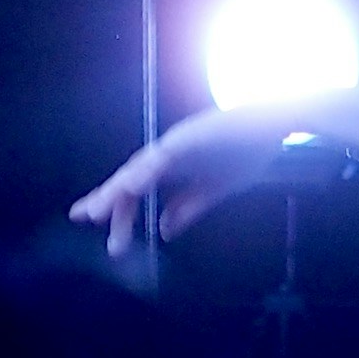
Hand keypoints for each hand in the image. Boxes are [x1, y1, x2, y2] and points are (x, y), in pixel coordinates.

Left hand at [70, 107, 291, 262]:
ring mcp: (177, 144)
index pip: (136, 190)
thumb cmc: (248, 151)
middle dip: (108, 200)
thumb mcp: (216, 189)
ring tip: (98, 209)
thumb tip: (163, 231)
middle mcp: (168, 154)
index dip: (116, 207)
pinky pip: (163, 156)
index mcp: (174, 168)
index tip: (94, 223)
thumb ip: (189, 207)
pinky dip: (146, 171)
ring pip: (139, 168)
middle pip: (130, 180)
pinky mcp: (190, 136)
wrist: (275, 126)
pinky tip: (131, 185)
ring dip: (118, 189)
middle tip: (83, 217)